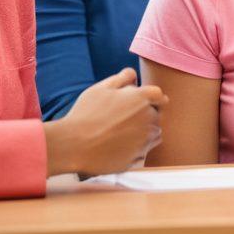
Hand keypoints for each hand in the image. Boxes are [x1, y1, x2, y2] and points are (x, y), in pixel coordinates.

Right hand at [45, 68, 167, 175]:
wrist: (73, 146)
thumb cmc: (86, 114)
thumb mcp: (102, 88)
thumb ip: (122, 78)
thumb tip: (134, 76)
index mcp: (142, 98)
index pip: (159, 96)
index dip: (151, 99)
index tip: (141, 103)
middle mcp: (149, 118)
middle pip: (156, 115)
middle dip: (145, 116)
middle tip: (123, 120)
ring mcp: (145, 140)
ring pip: (153, 134)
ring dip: (144, 133)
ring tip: (121, 135)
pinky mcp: (138, 158)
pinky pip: (143, 152)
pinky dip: (136, 150)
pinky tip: (118, 148)